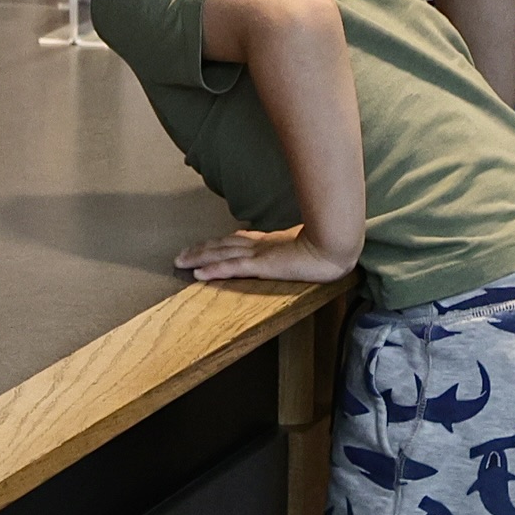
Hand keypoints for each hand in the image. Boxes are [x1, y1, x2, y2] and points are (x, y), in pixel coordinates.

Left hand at [176, 225, 357, 283]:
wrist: (335, 245)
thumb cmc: (328, 246)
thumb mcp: (308, 247)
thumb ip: (296, 248)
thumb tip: (297, 251)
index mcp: (271, 242)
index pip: (238, 241)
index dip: (219, 243)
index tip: (204, 246)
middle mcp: (260, 246)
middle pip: (223, 245)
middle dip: (200, 250)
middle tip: (180, 255)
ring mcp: (259, 254)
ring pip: (221, 254)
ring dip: (199, 258)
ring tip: (180, 262)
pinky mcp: (261, 264)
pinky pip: (231, 268)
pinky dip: (213, 269)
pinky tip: (197, 274)